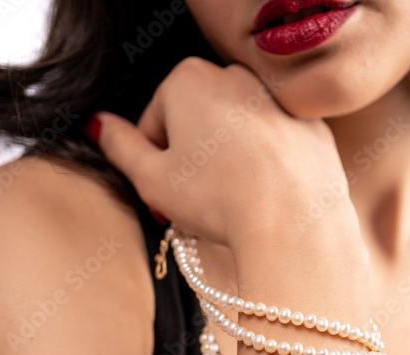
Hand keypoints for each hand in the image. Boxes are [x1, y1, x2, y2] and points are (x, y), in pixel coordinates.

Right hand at [89, 57, 357, 251]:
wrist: (294, 223)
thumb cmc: (218, 199)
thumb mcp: (151, 179)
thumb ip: (119, 146)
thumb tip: (98, 123)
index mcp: (189, 78)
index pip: (155, 124)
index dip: (155, 167)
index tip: (166, 197)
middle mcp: (236, 76)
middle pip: (197, 124)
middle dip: (191, 162)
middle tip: (195, 206)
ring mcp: (278, 99)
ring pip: (237, 135)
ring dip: (227, 164)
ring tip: (230, 206)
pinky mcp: (311, 127)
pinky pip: (276, 148)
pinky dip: (267, 169)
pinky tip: (266, 200)